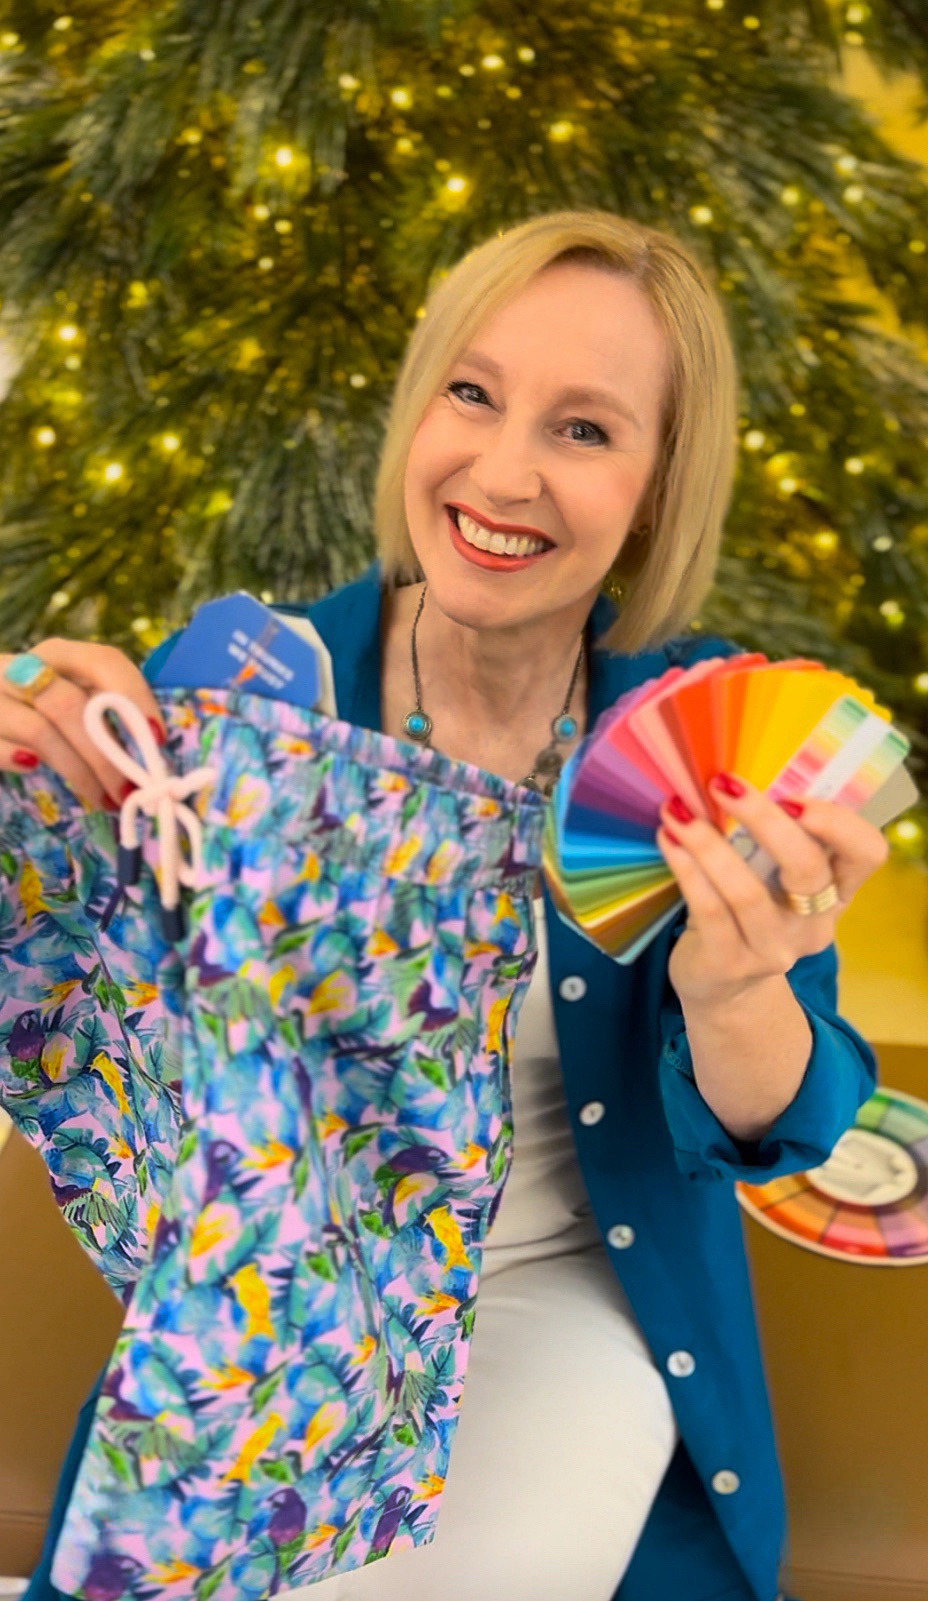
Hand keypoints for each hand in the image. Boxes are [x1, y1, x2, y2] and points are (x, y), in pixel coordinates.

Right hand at [0, 638, 167, 811]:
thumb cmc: (39, 713)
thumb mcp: (73, 701)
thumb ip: (103, 712)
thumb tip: (153, 747)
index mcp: (58, 655)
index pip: (104, 661)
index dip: (135, 698)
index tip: (156, 738)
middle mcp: (22, 668)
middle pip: (71, 705)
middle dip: (107, 755)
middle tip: (131, 790)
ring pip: (40, 732)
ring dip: (79, 772)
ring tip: (103, 800)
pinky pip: (2, 749)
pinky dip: (21, 763)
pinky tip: (36, 772)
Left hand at [656, 772, 889, 1009]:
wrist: (724, 986)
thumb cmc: (747, 910)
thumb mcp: (772, 876)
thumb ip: (772, 836)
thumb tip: (731, 772)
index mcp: (837, 891)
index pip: (867, 853)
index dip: (837, 823)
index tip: (790, 796)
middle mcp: (814, 923)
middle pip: (807, 867)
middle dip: (763, 819)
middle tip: (721, 784)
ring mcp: (774, 949)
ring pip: (747, 892)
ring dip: (708, 843)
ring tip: (677, 810)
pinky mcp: (731, 965)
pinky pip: (709, 911)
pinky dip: (687, 870)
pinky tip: (669, 841)